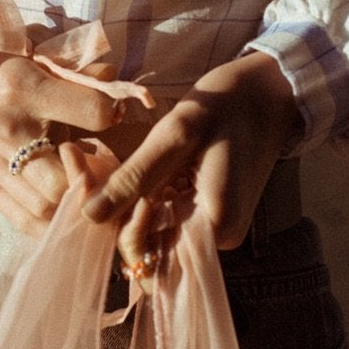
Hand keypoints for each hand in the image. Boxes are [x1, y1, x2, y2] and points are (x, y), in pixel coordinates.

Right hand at [0, 25, 121, 235]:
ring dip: (74, 204)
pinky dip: (50, 220)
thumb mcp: (29, 54)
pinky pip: (25, 220)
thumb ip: (74, 72)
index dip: (112, 114)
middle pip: (66, 182)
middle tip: (104, 168)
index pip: (92, 112)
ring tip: (86, 188)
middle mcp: (7, 131)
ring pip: (47, 209)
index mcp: (24, 88)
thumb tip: (116, 87)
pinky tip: (63, 207)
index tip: (112, 113)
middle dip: (93, 180)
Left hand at [82, 52, 299, 285]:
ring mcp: (213, 230)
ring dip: (127, 204)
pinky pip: (165, 218)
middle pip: (150, 245)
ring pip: (154, 231)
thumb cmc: (223, 108)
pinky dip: (144, 198)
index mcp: (213, 227)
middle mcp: (216, 240)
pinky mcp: (207, 216)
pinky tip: (130, 173)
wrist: (266, 94)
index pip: (148, 253)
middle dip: (116, 213)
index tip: (89, 184)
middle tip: (82, 170)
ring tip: (96, 168)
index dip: (117, 226)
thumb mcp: (174, 136)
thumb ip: (134, 179)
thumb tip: (89, 216)